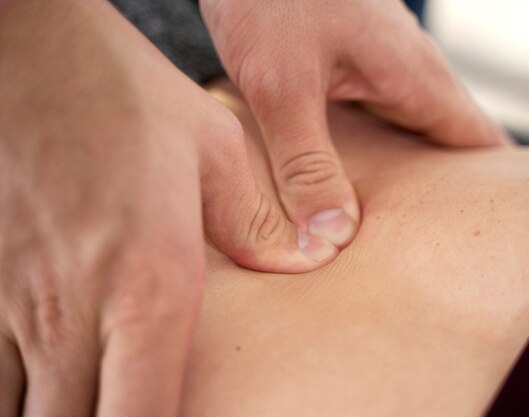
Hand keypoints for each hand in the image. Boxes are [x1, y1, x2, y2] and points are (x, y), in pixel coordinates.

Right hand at [0, 1, 335, 415]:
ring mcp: (13, 304)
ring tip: (92, 399)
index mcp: (150, 286)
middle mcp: (75, 312)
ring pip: (18, 416)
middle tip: (135, 410)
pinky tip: (45, 382)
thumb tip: (312, 257)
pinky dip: (16, 395)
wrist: (24, 49)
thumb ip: (257, 224)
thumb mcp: (212, 148)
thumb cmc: (121, 94)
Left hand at [201, 0, 508, 245]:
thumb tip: (334, 235)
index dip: (493, 194)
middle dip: (446, 197)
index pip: (480, 145)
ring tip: (400, 231)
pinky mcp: (350, 70)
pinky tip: (354, 183)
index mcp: (414, 79)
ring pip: (412, 135)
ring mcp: (381, 70)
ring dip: (409, 178)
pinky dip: (376, 156)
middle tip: (436, 252)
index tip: (490, 239)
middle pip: (449, 146)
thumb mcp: (283, 87)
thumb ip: (307, 163)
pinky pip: (378, 122)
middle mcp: (409, 76)